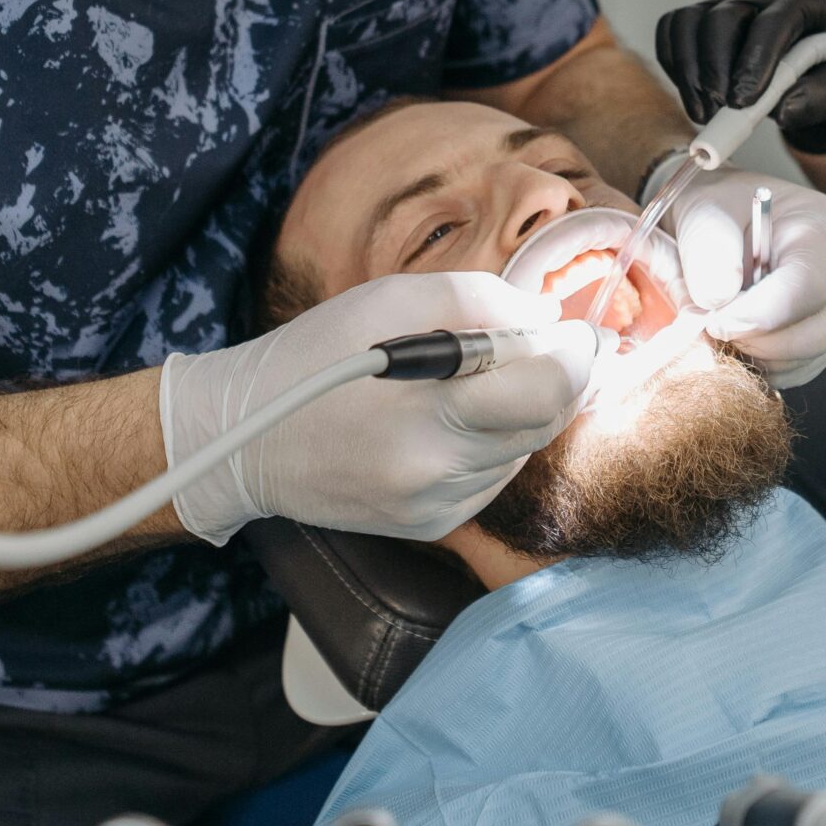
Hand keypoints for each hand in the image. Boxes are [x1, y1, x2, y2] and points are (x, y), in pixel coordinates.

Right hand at [158, 272, 595, 544]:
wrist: (246, 441)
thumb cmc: (315, 356)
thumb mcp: (388, 299)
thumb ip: (478, 298)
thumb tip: (547, 312)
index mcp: (427, 413)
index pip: (547, 390)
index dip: (576, 354)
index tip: (579, 329)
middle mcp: (437, 472)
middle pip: (546, 422)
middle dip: (562, 377)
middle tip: (555, 341)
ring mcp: (435, 507)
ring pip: (525, 450)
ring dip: (527, 408)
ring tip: (492, 374)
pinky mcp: (430, 526)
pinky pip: (494, 477)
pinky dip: (496, 441)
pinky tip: (461, 415)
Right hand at [655, 0, 825, 154]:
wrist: (821, 77)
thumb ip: (819, 99)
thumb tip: (781, 110)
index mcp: (802, 1)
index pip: (772, 22)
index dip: (754, 61)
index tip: (742, 101)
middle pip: (722, 17)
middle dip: (714, 68)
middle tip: (718, 111)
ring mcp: (727, 4)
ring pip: (689, 21)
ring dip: (688, 70)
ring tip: (703, 112)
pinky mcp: (702, 20)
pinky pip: (673, 31)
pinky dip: (674, 64)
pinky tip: (692, 95)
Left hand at [659, 167, 825, 387]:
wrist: (723, 221)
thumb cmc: (718, 209)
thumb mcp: (703, 211)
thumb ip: (708, 249)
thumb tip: (718, 299)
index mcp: (822, 226)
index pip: (807, 286)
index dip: (760, 315)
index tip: (714, 322)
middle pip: (818, 331)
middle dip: (758, 341)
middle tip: (711, 327)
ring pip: (810, 356)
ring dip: (759, 356)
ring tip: (722, 326)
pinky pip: (802, 368)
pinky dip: (766, 365)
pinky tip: (739, 337)